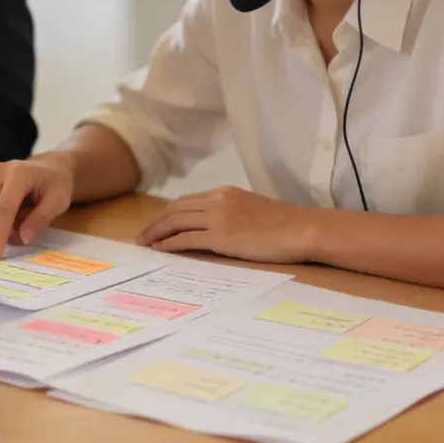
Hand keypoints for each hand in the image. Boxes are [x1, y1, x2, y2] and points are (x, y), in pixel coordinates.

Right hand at [0, 153, 73, 259]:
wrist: (45, 169)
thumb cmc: (54, 185)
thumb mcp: (58, 201)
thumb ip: (41, 219)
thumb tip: (23, 238)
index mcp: (17, 172)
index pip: (3, 208)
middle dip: (4, 235)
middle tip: (24, 234)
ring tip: (16, 222)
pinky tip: (2, 217)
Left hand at [135, 186, 312, 263]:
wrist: (301, 229)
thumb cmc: (283, 224)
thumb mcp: (251, 209)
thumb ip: (230, 211)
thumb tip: (214, 225)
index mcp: (223, 193)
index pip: (185, 201)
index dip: (166, 214)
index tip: (155, 225)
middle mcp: (217, 200)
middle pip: (174, 209)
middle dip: (155, 223)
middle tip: (142, 236)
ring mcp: (218, 217)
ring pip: (176, 222)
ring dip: (157, 233)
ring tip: (145, 244)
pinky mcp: (221, 236)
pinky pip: (186, 239)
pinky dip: (170, 243)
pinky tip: (160, 249)